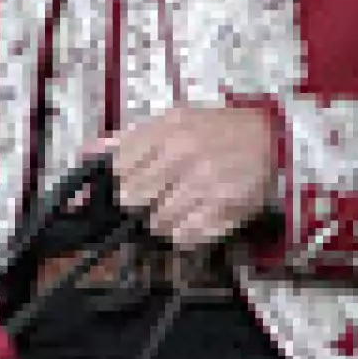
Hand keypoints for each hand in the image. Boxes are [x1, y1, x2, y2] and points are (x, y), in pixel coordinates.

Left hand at [108, 104, 279, 258]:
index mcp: (168, 130)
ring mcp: (204, 185)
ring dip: (163, 220)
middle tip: (157, 196)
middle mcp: (185, 155)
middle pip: (134, 198)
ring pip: (158, 222)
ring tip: (181, 204)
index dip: (122, 180)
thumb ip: (129, 140)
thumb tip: (87, 153)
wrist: (270, 139)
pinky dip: (185, 232)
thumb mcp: (173, 122)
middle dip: (140, 202)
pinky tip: (195, 216)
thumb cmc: (218, 131)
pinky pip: (185, 236)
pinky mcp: (222, 210)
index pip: (121, 167)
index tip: (133, 182)